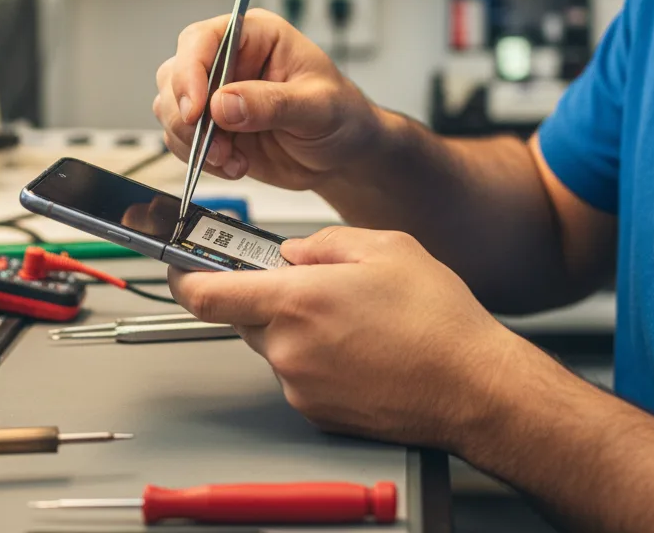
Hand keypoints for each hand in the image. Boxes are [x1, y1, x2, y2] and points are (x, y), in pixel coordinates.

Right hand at [154, 8, 380, 189]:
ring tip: (232, 159)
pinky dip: (199, 159)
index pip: (203, 39)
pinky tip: (234, 165)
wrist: (344, 154)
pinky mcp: (213, 128)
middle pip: (175, 74)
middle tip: (216, 145)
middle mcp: (230, 61)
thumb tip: (224, 104)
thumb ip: (273, 103)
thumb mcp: (319, 106)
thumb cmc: (342, 115)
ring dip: (193, 141)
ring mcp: (217, 95)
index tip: (197, 109)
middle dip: (187, 115)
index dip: (190, 71)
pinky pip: (181, 140)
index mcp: (256, 36)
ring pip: (171, 109)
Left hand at [167, 227, 526, 449]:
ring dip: (297, 324)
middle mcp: (288, 349)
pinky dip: (316, 354)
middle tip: (312, 281)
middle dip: (267, 293)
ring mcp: (300, 386)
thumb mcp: (384, 246)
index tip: (179, 265)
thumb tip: (295, 250)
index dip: (183, 276)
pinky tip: (360, 344)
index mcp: (296, 300)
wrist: (473, 386)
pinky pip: (298, 372)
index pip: (205, 294)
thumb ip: (324, 242)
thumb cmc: (437, 320)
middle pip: (244, 315)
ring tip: (353, 315)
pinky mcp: (317, 411)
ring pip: (274, 343)